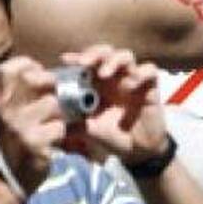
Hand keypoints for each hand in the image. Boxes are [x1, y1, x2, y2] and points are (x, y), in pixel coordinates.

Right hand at [0, 57, 65, 195]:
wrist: (6, 181)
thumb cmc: (12, 142)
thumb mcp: (7, 114)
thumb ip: (21, 92)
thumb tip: (43, 70)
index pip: (10, 68)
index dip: (29, 65)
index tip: (38, 74)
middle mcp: (4, 110)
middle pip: (42, 82)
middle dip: (53, 91)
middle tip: (52, 104)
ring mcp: (19, 126)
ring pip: (54, 104)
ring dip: (58, 116)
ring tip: (50, 126)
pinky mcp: (34, 142)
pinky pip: (60, 127)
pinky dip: (62, 134)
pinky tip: (52, 142)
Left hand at [61, 45, 167, 165]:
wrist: (136, 151)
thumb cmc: (110, 137)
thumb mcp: (87, 132)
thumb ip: (72, 124)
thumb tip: (52, 121)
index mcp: (97, 84)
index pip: (88, 62)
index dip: (77, 58)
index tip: (66, 60)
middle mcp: (114, 78)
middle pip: (106, 52)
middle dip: (95, 53)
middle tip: (85, 62)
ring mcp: (133, 80)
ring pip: (126, 56)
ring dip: (113, 60)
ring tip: (104, 73)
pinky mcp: (150, 86)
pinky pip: (150, 70)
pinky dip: (141, 72)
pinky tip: (131, 83)